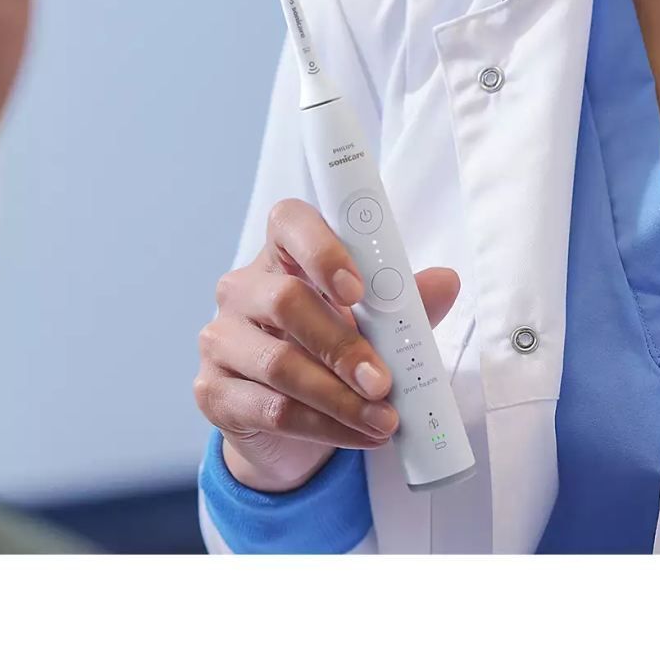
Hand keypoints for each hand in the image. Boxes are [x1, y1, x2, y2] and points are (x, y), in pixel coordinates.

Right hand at [195, 197, 461, 493]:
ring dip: (339, 397)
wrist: (288, 423)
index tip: (357, 289)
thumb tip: (445, 282)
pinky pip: (270, 409)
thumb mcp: (373, 328)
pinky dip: (322, 427)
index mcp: (281, 257)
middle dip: (343, 346)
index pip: (289, 223)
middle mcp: (242, 290)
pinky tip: (357, 435)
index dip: (322, 250)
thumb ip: (404, 305)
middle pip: (286, 302)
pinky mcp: (214, 392)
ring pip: (278, 364)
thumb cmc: (329, 354)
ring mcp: (220, 341)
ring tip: (383, 420)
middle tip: (384, 381)